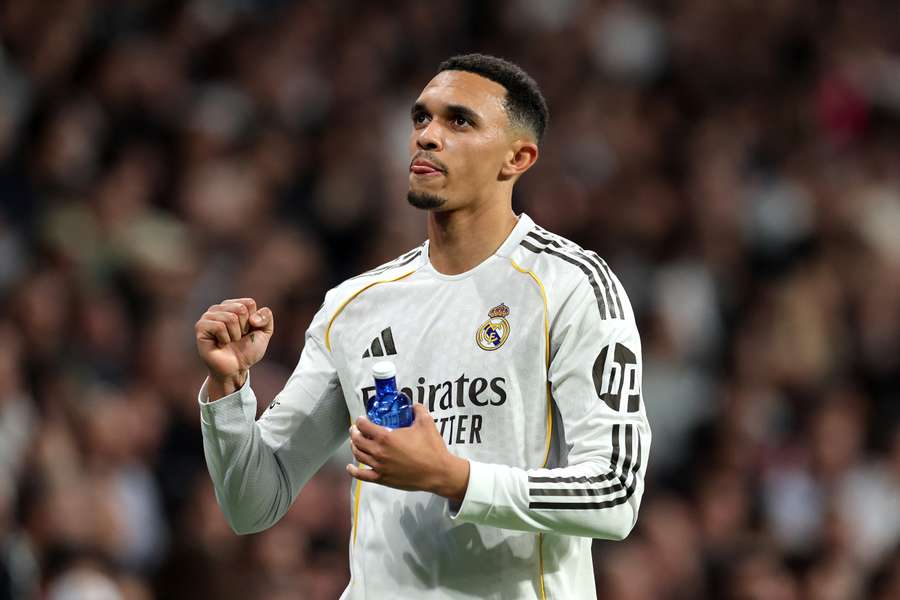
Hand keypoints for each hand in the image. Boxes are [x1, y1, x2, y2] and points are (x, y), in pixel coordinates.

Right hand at [195, 297, 273, 397]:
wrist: (236, 369)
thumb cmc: (248, 350)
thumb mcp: (265, 331)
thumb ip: (266, 316)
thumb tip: (253, 318)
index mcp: (233, 305)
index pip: (249, 303)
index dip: (253, 321)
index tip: (247, 332)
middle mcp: (219, 308)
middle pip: (240, 309)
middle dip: (244, 328)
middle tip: (237, 338)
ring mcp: (208, 316)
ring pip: (230, 318)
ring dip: (235, 335)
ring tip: (229, 341)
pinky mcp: (200, 327)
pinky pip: (219, 326)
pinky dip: (225, 338)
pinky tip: (221, 344)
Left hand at [347, 404, 469, 501]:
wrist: (438, 472)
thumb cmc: (431, 448)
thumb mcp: (426, 423)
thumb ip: (418, 410)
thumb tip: (414, 405)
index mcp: (386, 437)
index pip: (364, 426)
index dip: (361, 421)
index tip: (361, 419)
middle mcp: (378, 452)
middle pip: (358, 440)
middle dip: (355, 432)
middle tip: (356, 429)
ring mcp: (379, 467)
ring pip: (358, 455)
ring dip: (354, 447)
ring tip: (354, 442)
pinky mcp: (382, 479)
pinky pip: (362, 475)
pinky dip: (354, 471)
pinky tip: (350, 467)